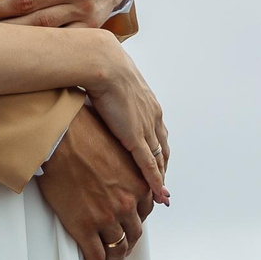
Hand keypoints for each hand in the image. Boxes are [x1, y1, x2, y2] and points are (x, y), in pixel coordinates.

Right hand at [36, 108, 156, 259]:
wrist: (62, 139)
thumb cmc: (87, 137)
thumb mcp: (120, 152)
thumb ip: (129, 170)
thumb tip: (126, 180)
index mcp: (139, 185)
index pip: (144, 213)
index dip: (137, 222)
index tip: (131, 229)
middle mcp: (127, 204)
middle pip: (133, 234)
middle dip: (129, 245)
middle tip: (123, 252)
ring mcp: (106, 218)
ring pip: (116, 249)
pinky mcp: (84, 227)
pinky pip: (95, 256)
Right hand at [74, 33, 168, 207]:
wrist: (103, 65)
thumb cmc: (100, 68)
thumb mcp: (109, 85)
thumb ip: (109, 96)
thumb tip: (98, 98)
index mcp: (148, 104)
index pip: (157, 133)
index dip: (158, 149)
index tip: (158, 161)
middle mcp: (152, 117)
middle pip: (162, 148)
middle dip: (162, 167)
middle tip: (162, 183)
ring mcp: (146, 128)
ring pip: (158, 160)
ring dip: (161, 179)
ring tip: (161, 194)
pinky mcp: (136, 137)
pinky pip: (149, 166)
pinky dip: (156, 182)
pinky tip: (159, 194)